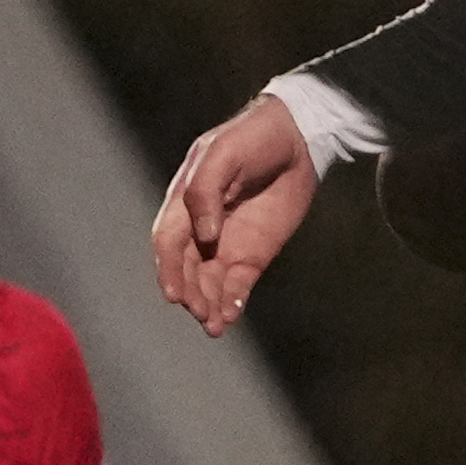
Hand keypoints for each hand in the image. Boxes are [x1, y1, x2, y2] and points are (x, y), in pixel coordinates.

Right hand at [154, 92, 322, 336]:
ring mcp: (226, 243)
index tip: (174, 294)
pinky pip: (237, 284)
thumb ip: (205, 191)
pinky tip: (231, 315)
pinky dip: (233, 300)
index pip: (168, 242)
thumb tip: (205, 234)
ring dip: (208, 304)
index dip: (168, 269)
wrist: (297, 139)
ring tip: (213, 325)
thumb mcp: (223, 155)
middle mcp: (200, 228)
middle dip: (190, 293)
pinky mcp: (252, 254)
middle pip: (186, 269)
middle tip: (199, 312)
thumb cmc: (252, 139)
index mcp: (183, 203)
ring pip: (209, 282)